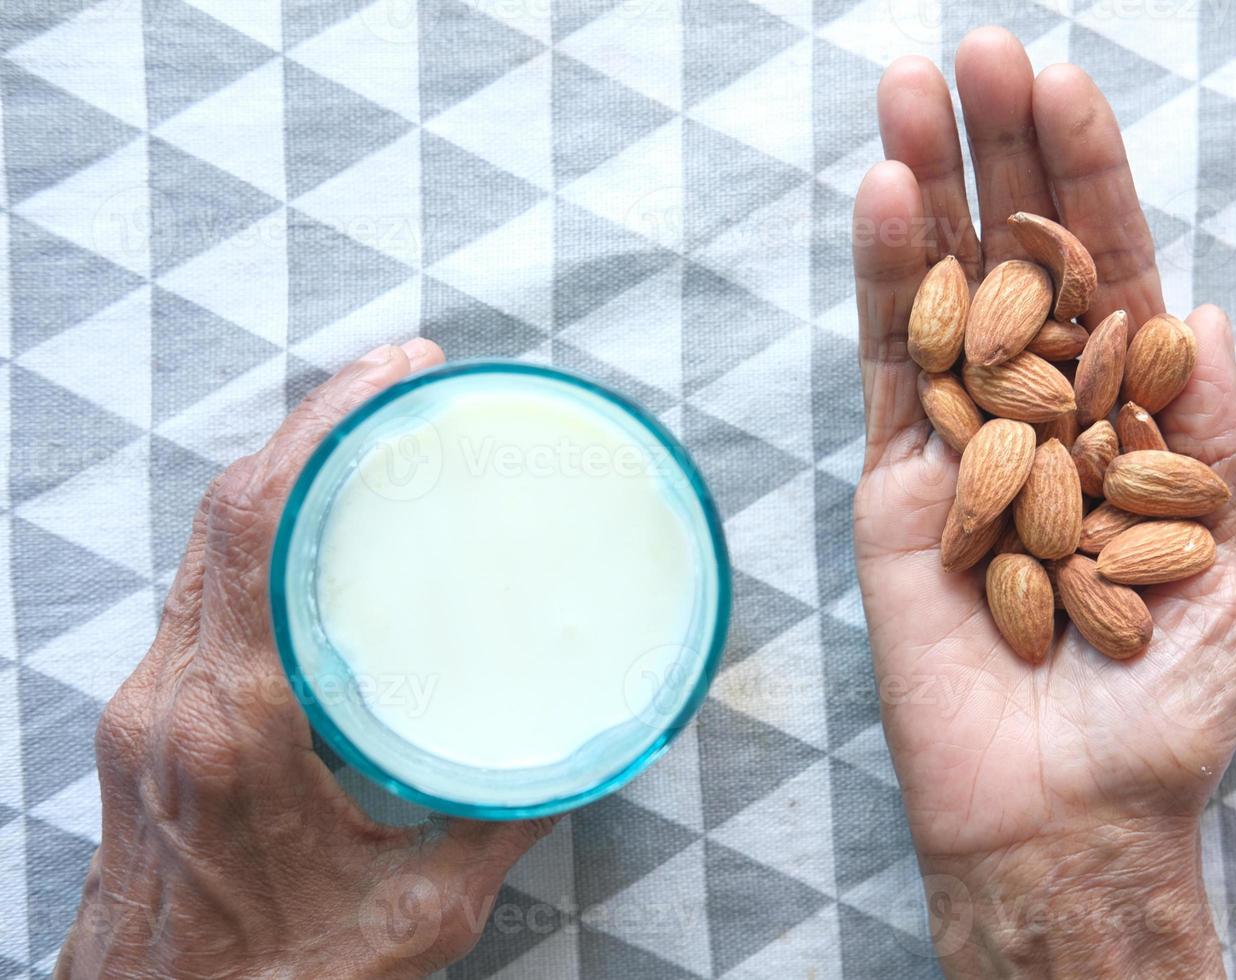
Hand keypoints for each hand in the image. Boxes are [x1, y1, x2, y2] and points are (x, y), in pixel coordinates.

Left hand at [56, 340, 552, 978]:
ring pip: (204, 547)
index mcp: (237, 726)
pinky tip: (316, 534)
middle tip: (399, 381)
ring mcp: (147, 706)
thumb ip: (503, 819)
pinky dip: (260, 538)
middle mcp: (174, 697)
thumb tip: (575, 751)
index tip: (395, 372)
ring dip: (281, 476)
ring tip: (365, 438)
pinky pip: (201, 594)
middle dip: (312, 425)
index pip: (256, 528)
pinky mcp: (146, 723)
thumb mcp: (422, 909)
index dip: (322, 426)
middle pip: (224, 513)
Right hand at [851, 30, 1235, 977]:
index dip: (1086, 179)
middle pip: (1014, 260)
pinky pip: (887, 371)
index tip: (1057, 85)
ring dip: (924, 191)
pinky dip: (882, 285)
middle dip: (994, 155)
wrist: (1064, 808)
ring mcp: (959, 444)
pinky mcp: (894, 487)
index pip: (1108, 271)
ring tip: (906, 91)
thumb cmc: (1166, 704)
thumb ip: (1221, 436)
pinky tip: (881, 199)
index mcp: (1128, 421)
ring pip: (939, 296)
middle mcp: (1040, 415)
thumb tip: (1207, 314)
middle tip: (968, 53)